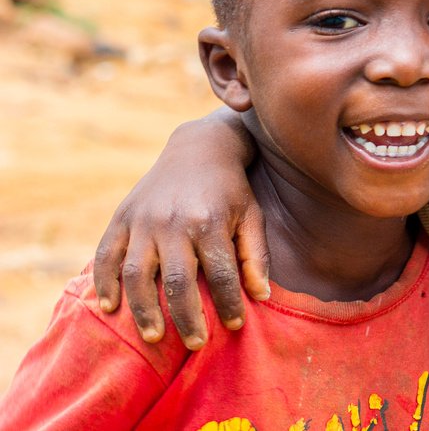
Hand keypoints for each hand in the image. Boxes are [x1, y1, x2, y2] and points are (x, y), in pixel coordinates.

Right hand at [92, 110, 267, 348]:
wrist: (199, 147)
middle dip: (186, 317)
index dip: (229, 303)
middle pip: (177, 281)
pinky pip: (106, 255)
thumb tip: (261, 295)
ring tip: (154, 336)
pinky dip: (104, 282)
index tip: (235, 326)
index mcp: (210, 222)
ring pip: (137, 273)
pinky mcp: (122, 217)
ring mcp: (143, 220)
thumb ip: (255, 255)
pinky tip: (110, 307)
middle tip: (194, 344)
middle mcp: (173, 222)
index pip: (221, 274)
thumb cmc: (231, 189)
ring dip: (143, 309)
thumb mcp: (251, 215)